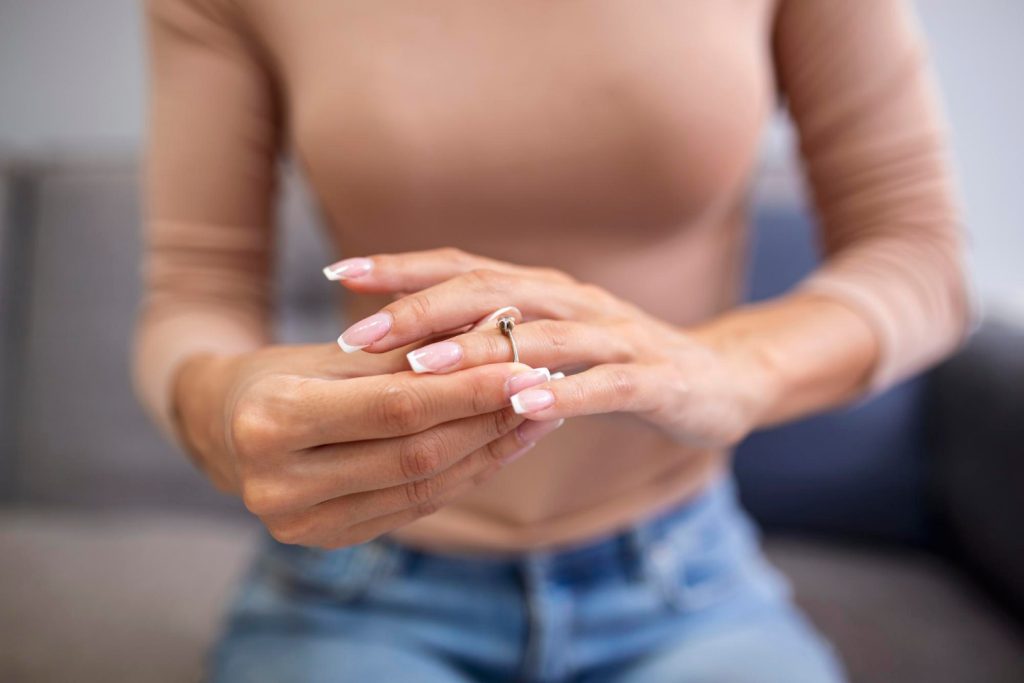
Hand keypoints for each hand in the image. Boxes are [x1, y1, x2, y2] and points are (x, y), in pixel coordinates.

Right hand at [172, 344, 560, 547]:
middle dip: (487, 420)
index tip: (525, 365)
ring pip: (420, 486)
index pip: (395, 406)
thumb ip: (410, 352)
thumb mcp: (335, 353)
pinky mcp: (325, 540)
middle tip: (542, 389)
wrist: (222, 424)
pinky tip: (498, 447)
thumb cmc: (280, 373)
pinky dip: (461, 475)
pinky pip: (412, 506)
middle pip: (413, 452)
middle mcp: (277, 483)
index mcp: (271, 421)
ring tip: (534, 416)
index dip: (468, 389)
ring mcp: (299, 523)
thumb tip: (498, 337)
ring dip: (487, 451)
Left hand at [326, 249, 773, 448]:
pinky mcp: (652, 377)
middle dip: (419, 311)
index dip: (399, 268)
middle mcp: (571, 300)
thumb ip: (492, 342)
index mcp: (540, 291)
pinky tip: (522, 406)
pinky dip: (562, 392)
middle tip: (357, 335)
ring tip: (421, 366)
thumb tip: (404, 350)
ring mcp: (615, 336)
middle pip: (489, 292)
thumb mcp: (549, 345)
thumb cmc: (617, 365)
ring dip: (477, 349)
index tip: (337, 274)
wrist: (720, 379)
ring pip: (539, 334)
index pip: (460, 267)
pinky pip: (604, 383)